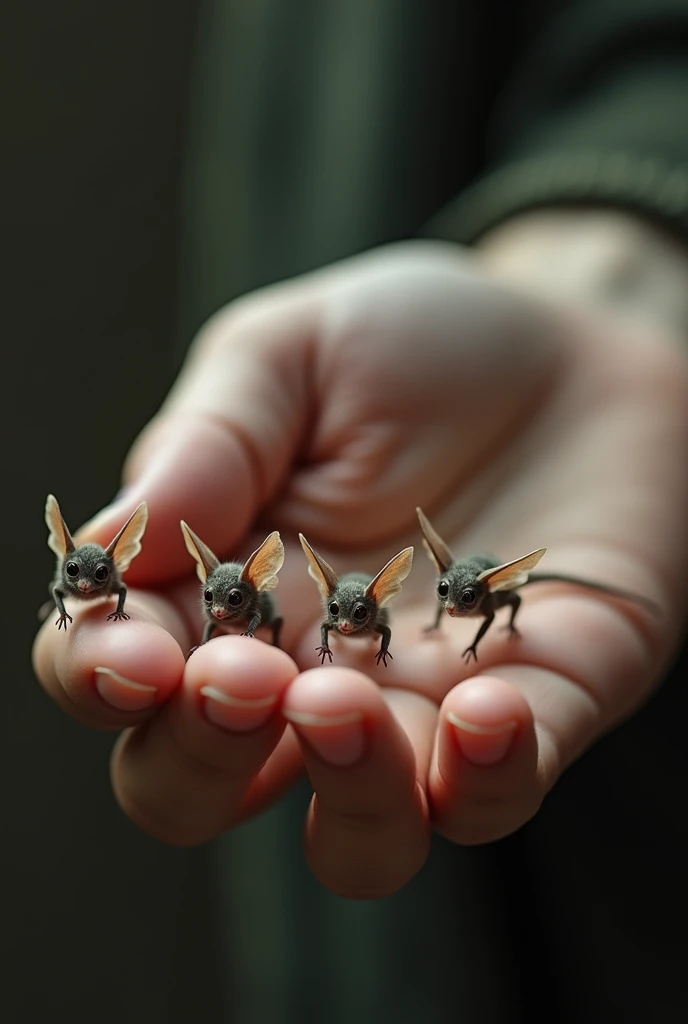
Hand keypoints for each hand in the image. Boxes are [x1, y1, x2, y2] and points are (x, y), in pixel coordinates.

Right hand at [32, 239, 687, 897]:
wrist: (567, 353)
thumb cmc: (414, 347)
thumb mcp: (291, 355)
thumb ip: (207, 442)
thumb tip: (114, 539)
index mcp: (221, 588)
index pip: (117, 672)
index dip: (98, 676)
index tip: (130, 652)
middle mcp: (305, 671)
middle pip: (204, 790)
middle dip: (198, 758)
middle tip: (242, 677)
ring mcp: (420, 706)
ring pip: (354, 842)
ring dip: (337, 798)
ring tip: (340, 704)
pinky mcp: (539, 705)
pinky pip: (498, 795)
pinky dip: (484, 777)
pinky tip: (484, 707)